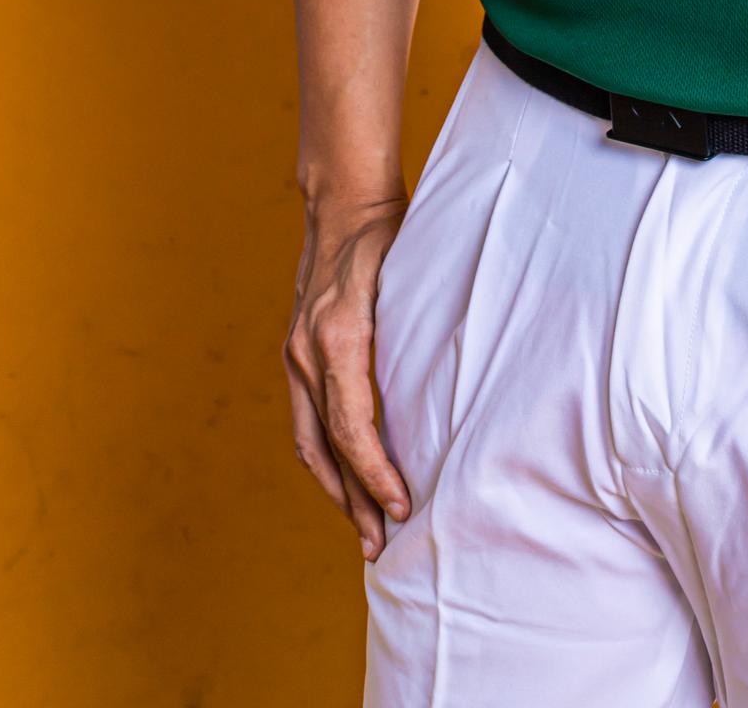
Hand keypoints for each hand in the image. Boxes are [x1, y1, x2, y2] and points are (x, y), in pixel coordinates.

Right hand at [282, 188, 412, 559]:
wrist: (342, 203)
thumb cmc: (386, 236)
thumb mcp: (409, 277)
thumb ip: (418, 332)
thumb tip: (452, 393)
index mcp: (338, 334)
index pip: (351, 424)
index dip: (374, 473)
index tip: (401, 505)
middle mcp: (307, 351)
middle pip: (325, 447)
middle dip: (353, 500)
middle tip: (381, 544)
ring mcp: (295, 355)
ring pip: (309, 443)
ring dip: (335, 489)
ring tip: (364, 529)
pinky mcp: (296, 356)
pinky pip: (306, 421)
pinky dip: (326, 458)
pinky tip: (347, 481)